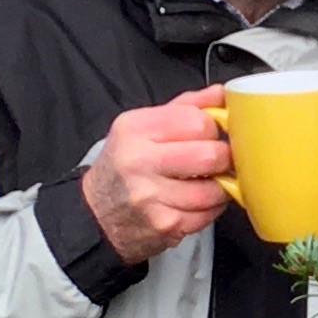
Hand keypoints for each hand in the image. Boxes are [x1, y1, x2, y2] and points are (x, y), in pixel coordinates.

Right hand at [79, 93, 232, 265]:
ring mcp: (151, 196)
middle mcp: (139, 161)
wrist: (96, 213)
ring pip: (213, 189)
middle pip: (209, 155)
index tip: (209, 135)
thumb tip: (221, 93)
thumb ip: (184, 107)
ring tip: (209, 181)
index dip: (213, 128)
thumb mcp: (142, 126)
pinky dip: (211, 208)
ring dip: (220, 186)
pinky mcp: (164, 224)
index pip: (197, 121)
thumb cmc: (124, 165)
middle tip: (217, 160)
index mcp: (135, 129)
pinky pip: (208, 214)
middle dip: (222, 158)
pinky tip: (198, 202)